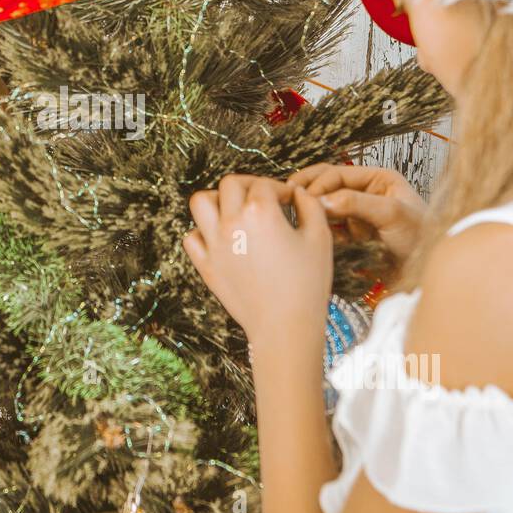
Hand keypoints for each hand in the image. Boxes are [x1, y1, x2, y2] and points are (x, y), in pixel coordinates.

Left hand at [183, 174, 333, 352]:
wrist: (285, 327)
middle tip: (263, 198)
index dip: (281, 189)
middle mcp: (231, 223)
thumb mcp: (320, 238)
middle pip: (230, 184)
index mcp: (260, 212)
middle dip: (249, 185)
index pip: (265, 185)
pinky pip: (192, 237)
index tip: (290, 200)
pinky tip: (221, 238)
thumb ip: (310, 206)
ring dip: (217, 200)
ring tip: (235, 210)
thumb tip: (299, 193)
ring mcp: (214, 245)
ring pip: (200, 202)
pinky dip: (202, 232)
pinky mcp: (205, 266)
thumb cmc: (307, 285)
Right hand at [286, 163, 425, 273]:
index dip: (318, 183)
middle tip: (289, 199)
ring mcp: (359, 216)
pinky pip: (332, 229)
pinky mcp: (355, 237)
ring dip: (313, 211)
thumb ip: (356, 203)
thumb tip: (322, 200)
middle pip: (328, 186)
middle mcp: (366, 194)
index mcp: (378, 180)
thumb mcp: (391, 214)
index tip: (303, 197)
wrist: (431, 270)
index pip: (338, 173)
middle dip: (309, 191)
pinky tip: (314, 234)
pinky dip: (322, 230)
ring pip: (327, 208)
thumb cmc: (423, 236)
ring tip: (298, 218)